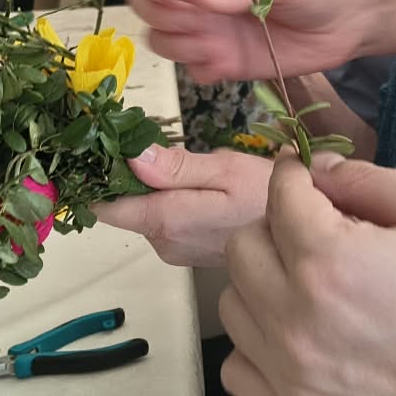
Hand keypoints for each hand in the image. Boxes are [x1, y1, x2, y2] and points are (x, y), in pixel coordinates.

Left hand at [92, 142, 278, 266]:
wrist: (298, 236)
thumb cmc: (266, 197)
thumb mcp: (226, 169)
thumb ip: (177, 167)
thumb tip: (131, 157)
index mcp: (167, 221)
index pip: (105, 206)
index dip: (97, 178)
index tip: (102, 148)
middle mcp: (162, 242)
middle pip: (124, 205)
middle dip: (132, 175)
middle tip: (156, 144)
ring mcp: (173, 250)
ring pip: (144, 211)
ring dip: (154, 187)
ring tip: (187, 166)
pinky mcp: (183, 250)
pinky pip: (162, 220)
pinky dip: (170, 200)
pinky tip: (196, 186)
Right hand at [130, 0, 364, 83]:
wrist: (348, 24)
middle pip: (145, 3)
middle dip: (163, 16)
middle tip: (200, 23)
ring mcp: (207, 29)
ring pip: (160, 39)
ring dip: (181, 45)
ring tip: (220, 46)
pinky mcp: (220, 60)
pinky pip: (190, 70)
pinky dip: (202, 69)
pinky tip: (230, 63)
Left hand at [218, 158, 395, 395]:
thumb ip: (370, 181)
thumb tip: (319, 171)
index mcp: (331, 261)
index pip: (280, 196)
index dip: (298, 175)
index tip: (314, 178)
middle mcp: (295, 319)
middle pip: (243, 247)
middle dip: (278, 226)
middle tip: (324, 230)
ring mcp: (292, 375)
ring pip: (234, 306)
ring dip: (264, 282)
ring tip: (317, 282)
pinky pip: (238, 369)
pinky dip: (259, 344)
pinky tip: (303, 333)